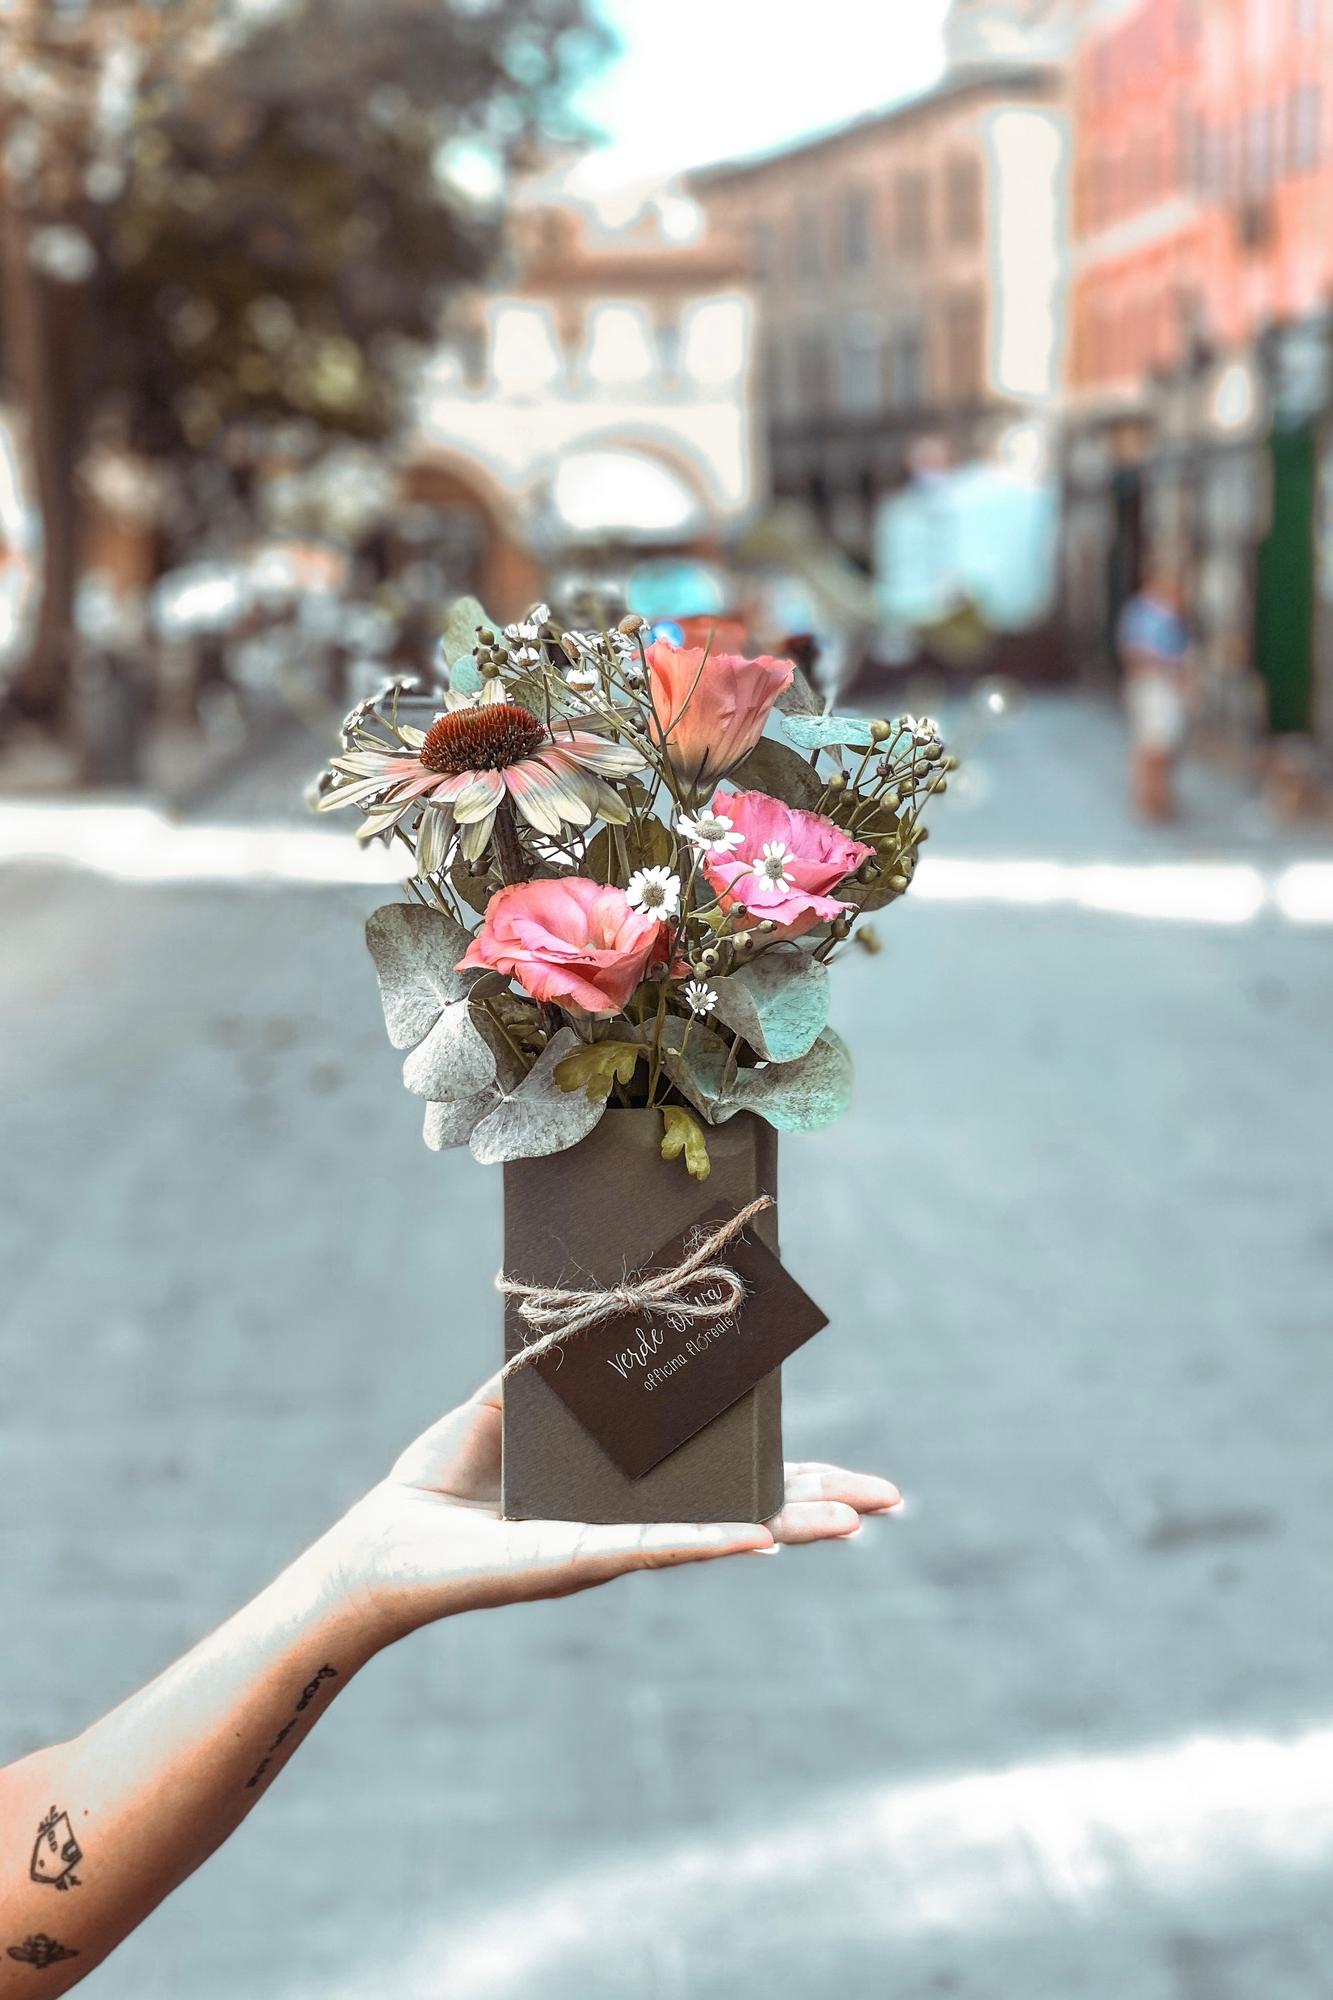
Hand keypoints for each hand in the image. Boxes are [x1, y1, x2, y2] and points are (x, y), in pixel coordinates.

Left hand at [327, 1375, 901, 1643]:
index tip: (848, 1474)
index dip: (788, 1474)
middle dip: (819, 1507)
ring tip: (855, 1522)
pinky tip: (757, 1538)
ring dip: (788, 1526)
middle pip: (747, 1513)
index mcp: (626, 1492)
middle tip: (890, 1501)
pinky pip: (653, 1546)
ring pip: (719, 1535)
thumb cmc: (438, 1482)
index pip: (725, 1482)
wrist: (379, 1546)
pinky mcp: (575, 1562)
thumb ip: (551, 1362)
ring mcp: (612, 1548)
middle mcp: (632, 1525)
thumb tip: (592, 1302)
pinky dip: (707, 1541)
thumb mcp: (505, 1403)